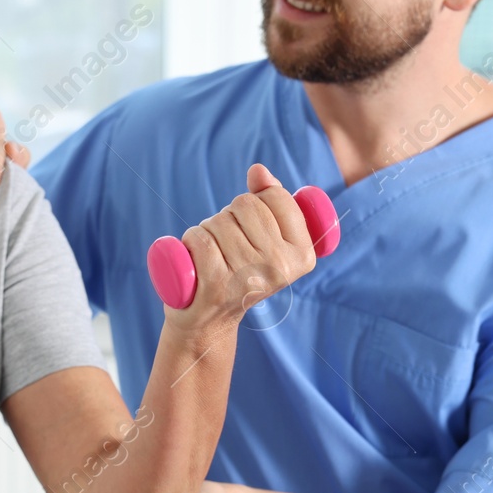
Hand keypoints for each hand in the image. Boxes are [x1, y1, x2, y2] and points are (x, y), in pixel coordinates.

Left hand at [169, 163, 317, 330]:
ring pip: (219, 221)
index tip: (253, 229)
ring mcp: (249, 277)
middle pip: (245, 205)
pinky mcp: (217, 286)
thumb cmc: (238, 272)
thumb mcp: (264, 239)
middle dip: (229, 216)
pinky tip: (194, 262)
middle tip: (228, 246)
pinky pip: (199, 238)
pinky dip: (189, 242)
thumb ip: (269, 200)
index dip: (256, 202)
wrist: (209, 321)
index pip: (275, 196)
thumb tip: (257, 171)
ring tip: (212, 256)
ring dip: (207, 230)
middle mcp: (281, 268)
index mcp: (303, 255)